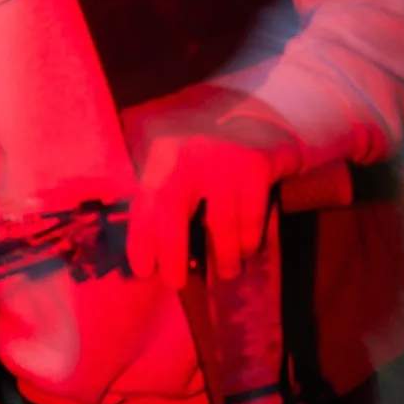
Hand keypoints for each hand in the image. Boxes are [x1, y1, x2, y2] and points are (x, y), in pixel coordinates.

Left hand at [127, 124, 295, 289]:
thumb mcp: (180, 169)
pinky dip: (249, 240)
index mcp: (163, 154)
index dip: (140, 240)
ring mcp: (226, 156)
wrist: (262, 121)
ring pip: (220, 221)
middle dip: (172, 253)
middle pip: (171, 209)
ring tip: (226, 271)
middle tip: (176, 283)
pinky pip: (251, 216)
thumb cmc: (212, 160)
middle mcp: (190, 152)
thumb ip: (164, 206)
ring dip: (222, 255)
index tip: (144, 271)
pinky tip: (248, 250)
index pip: (144, 201)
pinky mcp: (258, 164)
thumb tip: (148, 262)